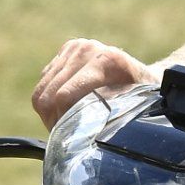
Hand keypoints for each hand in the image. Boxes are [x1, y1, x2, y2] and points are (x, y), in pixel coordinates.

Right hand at [33, 38, 158, 125]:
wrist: (142, 74)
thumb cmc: (142, 96)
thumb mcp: (132, 106)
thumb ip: (108, 113)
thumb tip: (83, 130)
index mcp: (105, 61)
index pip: (65, 96)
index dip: (62, 121)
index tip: (70, 137)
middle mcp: (86, 49)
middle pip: (48, 95)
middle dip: (53, 120)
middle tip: (64, 136)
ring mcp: (74, 48)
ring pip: (41, 91)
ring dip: (48, 113)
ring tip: (63, 124)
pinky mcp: (65, 50)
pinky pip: (43, 83)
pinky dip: (48, 101)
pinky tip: (63, 109)